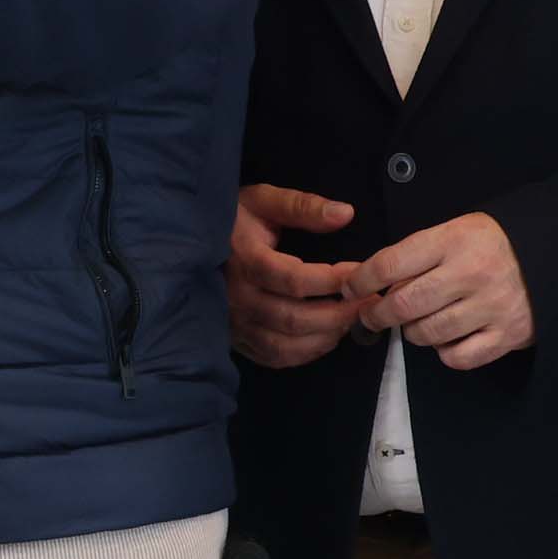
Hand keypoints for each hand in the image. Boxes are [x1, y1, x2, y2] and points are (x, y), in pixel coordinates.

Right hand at [227, 181, 359, 367]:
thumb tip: (345, 213)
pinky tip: (325, 338)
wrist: (188, 242)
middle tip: (369, 304)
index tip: (360, 274)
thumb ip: (303, 207)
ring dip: (325, 337)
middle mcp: (238, 298)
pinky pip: (275, 357)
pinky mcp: (238, 339)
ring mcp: (236, 323)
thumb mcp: (264, 201)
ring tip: (351, 321)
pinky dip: (305, 354)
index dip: (332, 280)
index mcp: (246, 261)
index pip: (294, 280)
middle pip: (294, 318)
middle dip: (338, 314)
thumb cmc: (234, 219)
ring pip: (286, 344)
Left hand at [358, 213, 532, 368]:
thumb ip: (419, 254)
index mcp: (453, 240)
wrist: (556, 255)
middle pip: (403, 305)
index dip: (361, 281)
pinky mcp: (507, 335)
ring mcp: (490, 307)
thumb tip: (373, 282)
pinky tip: (448, 338)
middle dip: (378, 315)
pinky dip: (445, 352)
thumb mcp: (457, 230)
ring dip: (413, 332)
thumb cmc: (494, 244)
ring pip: (427, 334)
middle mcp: (470, 273)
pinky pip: (457, 357)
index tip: (352, 289)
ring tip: (418, 322)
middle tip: (373, 316)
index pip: (390, 264)